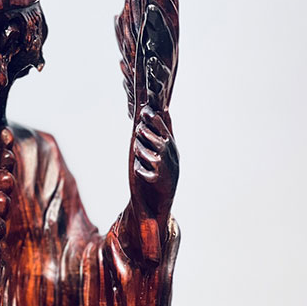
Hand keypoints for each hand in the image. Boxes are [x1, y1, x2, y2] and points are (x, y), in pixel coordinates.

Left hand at [130, 105, 178, 225]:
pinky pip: (138, 168)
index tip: (143, 112)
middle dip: (138, 136)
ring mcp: (162, 163)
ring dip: (138, 156)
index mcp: (168, 140)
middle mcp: (167, 149)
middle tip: (141, 143)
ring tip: (145, 161)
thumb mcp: (165, 147)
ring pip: (138, 149)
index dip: (149, 114)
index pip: (159, 120)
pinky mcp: (155, 178)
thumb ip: (162, 128)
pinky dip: (139, 171)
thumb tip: (163, 107)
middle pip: (143, 131)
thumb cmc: (162, 169)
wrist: (162, 198)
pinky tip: (145, 174)